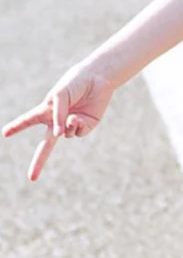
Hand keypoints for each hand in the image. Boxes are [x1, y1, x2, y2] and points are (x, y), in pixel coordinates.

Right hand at [2, 63, 115, 180]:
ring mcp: (72, 125)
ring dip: (66, 126)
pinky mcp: (86, 126)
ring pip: (65, 135)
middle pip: (46, 145)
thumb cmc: (75, 83)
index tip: (4, 133)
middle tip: (31, 178)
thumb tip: (58, 135)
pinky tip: (78, 117)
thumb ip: (56, 115)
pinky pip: (77, 133)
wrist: (98, 79)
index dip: (17, 127)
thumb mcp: (60, 96)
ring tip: (72, 115)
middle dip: (38, 162)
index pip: (28, 120)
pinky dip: (76, 126)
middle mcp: (58, 121)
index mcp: (46, 110)